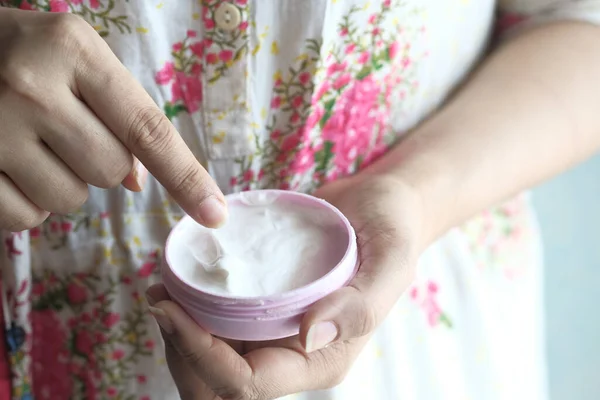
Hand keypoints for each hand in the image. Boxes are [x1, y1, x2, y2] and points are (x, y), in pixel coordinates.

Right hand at [0, 8, 225, 230]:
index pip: (146, 128)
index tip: (215, 213)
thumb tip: (137, 181)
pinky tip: (7, 163)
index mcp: (73, 50)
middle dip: (99, 163)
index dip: (186, 176)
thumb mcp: (75, 60)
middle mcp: (31, 86)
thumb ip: (118, 112)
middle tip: (64, 129)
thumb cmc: (23, 55)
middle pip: (111, 171)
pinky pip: (24, 218)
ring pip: (70, 200)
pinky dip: (27, 201)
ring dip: (62, 182)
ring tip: (30, 142)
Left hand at [146, 174, 424, 399]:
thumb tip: (309, 335)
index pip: (248, 384)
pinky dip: (188, 312)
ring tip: (162, 290)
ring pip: (209, 362)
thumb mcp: (392, 260)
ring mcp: (274, 334)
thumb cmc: (391, 230)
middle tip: (161, 302)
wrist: (378, 206)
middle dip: (181, 354)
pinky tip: (177, 281)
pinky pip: (214, 327)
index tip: (171, 310)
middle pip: (217, 386)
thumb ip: (361, 304)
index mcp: (320, 359)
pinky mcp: (261, 310)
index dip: (203, 356)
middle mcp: (292, 354)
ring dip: (177, 335)